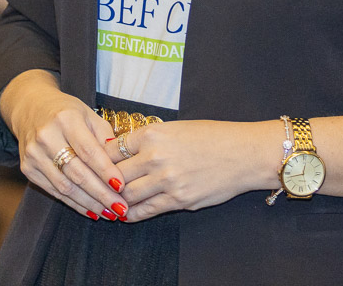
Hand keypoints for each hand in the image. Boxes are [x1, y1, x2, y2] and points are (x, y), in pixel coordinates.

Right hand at [0, 70, 127, 221]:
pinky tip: (91, 210)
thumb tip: (121, 162)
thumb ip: (105, 137)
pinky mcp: (28, 169)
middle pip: (77, 172)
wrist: (31, 108)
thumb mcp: (89, 114)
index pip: (88, 150)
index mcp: (65, 119)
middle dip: (101, 193)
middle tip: (120, 208)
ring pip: (65, 187)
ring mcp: (34, 155)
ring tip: (109, 213)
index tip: (121, 186)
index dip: (105, 170)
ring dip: (89, 203)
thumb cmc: (67, 111)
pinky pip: (54, 192)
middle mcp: (47, 137)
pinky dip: (74, 203)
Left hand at [104, 118, 279, 221]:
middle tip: (100, 187)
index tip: (99, 164)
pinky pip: (146, 211)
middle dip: (106, 181)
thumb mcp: (178, 128)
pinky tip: (126, 214)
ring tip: (111, 202)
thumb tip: (127, 150)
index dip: (104, 158)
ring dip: (118, 200)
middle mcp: (156, 156)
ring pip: (127, 195)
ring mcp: (167, 180)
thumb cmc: (214, 136)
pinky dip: (131, 214)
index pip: (115, 149)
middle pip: (116, 174)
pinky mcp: (178, 200)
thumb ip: (152, 140)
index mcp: (154, 134)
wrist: (243, 154)